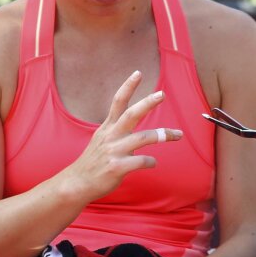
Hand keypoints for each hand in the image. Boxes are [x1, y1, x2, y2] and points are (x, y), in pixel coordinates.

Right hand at [60, 71, 181, 202]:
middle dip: (147, 103)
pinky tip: (153, 163)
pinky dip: (151, 161)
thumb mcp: (101, 139)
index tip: (138, 73)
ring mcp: (113, 152)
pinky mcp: (116, 168)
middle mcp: (111, 136)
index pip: (117, 101)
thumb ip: (116, 128)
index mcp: (108, 127)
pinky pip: (141, 161)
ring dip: (162, 135)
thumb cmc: (94, 161)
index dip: (128, 86)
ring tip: (177, 134)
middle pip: (131, 114)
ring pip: (142, 138)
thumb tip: (132, 119)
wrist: (77, 183)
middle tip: (162, 94)